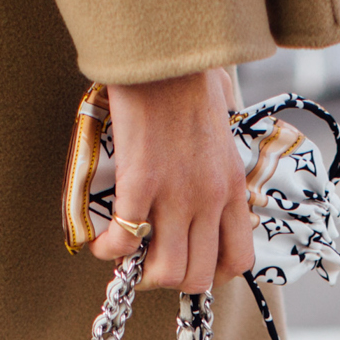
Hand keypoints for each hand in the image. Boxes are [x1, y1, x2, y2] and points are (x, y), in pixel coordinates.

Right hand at [92, 68, 250, 294]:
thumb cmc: (191, 82)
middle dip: (170, 281)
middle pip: (198, 277)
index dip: (211, 275)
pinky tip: (101, 241)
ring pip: (164, 272)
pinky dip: (108, 250)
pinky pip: (125, 239)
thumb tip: (212, 163)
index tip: (190, 264)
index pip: (237, 260)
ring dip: (140, 272)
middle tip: (150, 263)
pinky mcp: (141, 184)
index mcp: (232, 189)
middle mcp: (210, 201)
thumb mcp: (224, 129)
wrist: (165, 58)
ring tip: (126, 257)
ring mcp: (176, 196)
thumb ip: (221, 158)